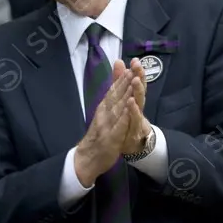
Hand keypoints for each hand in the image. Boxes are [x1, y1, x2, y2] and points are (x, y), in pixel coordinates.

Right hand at [74, 61, 133, 185]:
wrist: (87, 158)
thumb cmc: (97, 137)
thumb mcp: (103, 117)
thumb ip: (109, 102)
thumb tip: (114, 88)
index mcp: (103, 109)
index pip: (113, 91)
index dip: (122, 78)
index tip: (130, 65)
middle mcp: (104, 114)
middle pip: (116, 95)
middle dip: (126, 81)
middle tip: (134, 67)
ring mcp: (107, 125)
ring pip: (118, 107)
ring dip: (126, 93)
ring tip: (134, 81)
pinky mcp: (111, 138)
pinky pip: (119, 125)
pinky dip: (124, 115)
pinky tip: (130, 107)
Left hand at [120, 58, 151, 155]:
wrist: (132, 144)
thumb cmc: (128, 119)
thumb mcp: (123, 99)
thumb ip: (120, 81)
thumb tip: (119, 61)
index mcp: (133, 99)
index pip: (135, 83)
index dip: (136, 71)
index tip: (134, 59)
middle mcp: (137, 107)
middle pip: (139, 89)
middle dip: (139, 77)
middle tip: (137, 65)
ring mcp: (137, 118)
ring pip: (139, 103)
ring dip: (137, 91)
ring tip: (135, 80)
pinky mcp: (134, 130)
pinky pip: (134, 120)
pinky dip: (133, 111)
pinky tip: (131, 103)